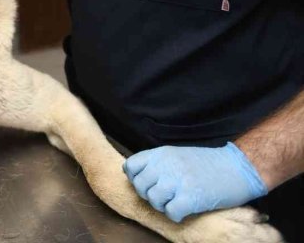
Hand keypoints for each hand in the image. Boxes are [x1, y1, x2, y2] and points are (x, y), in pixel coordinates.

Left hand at [123, 142, 267, 222]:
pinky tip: (185, 210)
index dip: (135, 178)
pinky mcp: (191, 197)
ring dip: (162, 206)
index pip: (131, 166)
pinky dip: (176, 215)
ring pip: (153, 200)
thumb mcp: (177, 155)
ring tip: (175, 203)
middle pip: (140, 186)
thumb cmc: (209, 163)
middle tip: (165, 197)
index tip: (148, 184)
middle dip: (149, 195)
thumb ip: (158, 163)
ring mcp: (178, 181)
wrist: (238, 167)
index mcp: (161, 153)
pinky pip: (170, 212)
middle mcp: (166, 165)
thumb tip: (138, 176)